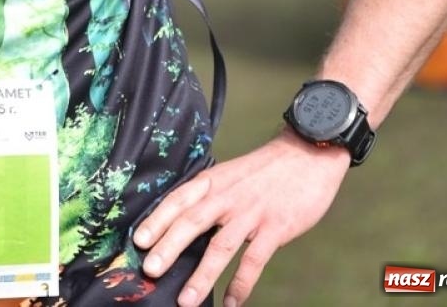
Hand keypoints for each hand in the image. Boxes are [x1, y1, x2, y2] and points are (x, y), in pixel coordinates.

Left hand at [132, 132, 350, 306]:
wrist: (308, 154)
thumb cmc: (264, 170)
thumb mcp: (229, 174)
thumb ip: (209, 197)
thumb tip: (183, 225)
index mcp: (212, 181)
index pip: (177, 200)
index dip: (156, 221)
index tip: (138, 240)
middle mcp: (227, 196)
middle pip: (191, 222)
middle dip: (168, 248)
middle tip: (150, 270)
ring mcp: (251, 213)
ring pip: (221, 247)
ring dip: (202, 276)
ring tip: (187, 301)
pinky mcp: (276, 228)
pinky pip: (254, 260)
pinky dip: (241, 283)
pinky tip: (231, 301)